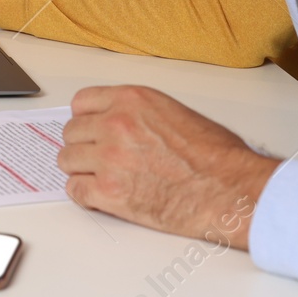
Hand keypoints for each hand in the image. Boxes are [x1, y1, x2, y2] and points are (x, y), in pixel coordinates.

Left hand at [57, 85, 278, 248]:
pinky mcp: (109, 192)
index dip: (85, 119)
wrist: (230, 190)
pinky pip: (75, 190)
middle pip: (71, 133)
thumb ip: (138, 113)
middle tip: (97, 159)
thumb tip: (120, 124)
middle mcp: (115, 125)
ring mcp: (109, 158)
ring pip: (67, 160)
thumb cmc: (216, 156)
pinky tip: (100, 195)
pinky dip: (84, 194)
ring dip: (81, 170)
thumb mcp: (175, 111)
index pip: (82, 103)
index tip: (90, 129)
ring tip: (101, 178)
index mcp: (131, 100)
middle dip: (83, 146)